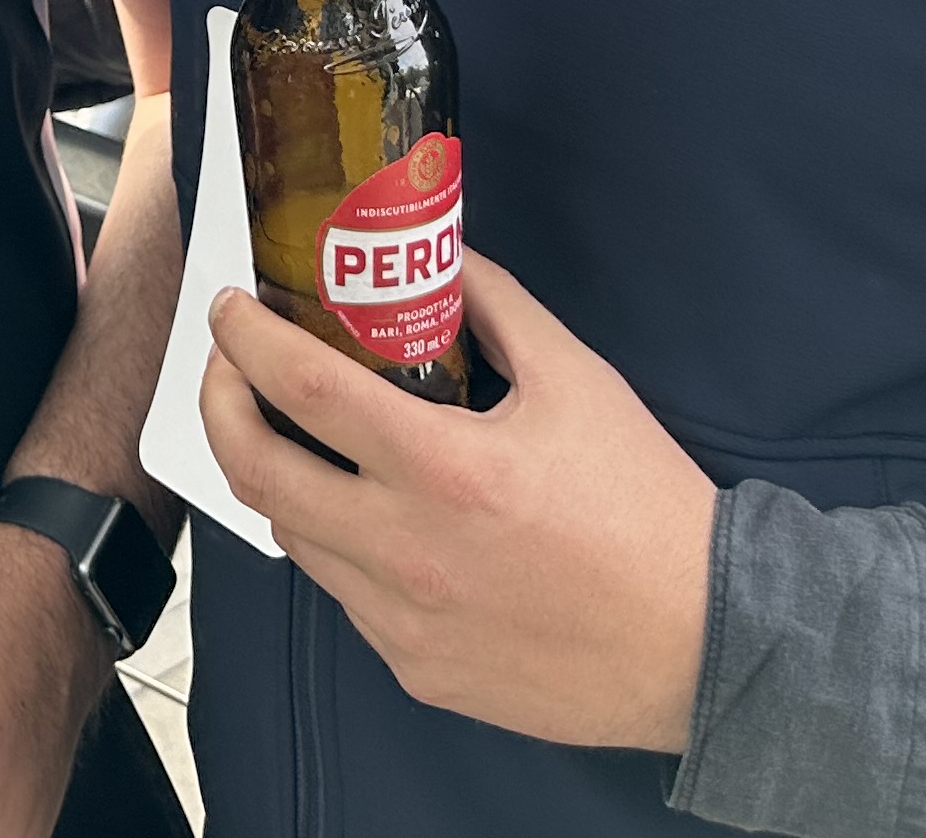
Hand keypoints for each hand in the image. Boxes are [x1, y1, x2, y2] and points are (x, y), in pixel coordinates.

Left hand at [198, 254, 713, 752]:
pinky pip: (346, 596)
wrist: (707, 645)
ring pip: (293, 537)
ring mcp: (404, 621)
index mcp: (445, 468)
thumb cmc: (646, 508)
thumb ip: (495, 306)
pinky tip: (368, 516)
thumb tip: (441, 255)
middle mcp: (408, 551)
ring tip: (298, 435)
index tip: (228, 309)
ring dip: (277, 475)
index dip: (244, 339)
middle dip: (218, 405)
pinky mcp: (417, 670)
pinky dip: (337, 545)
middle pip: (257, 470)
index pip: (302, 388)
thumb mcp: (577, 381)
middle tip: (227, 369)